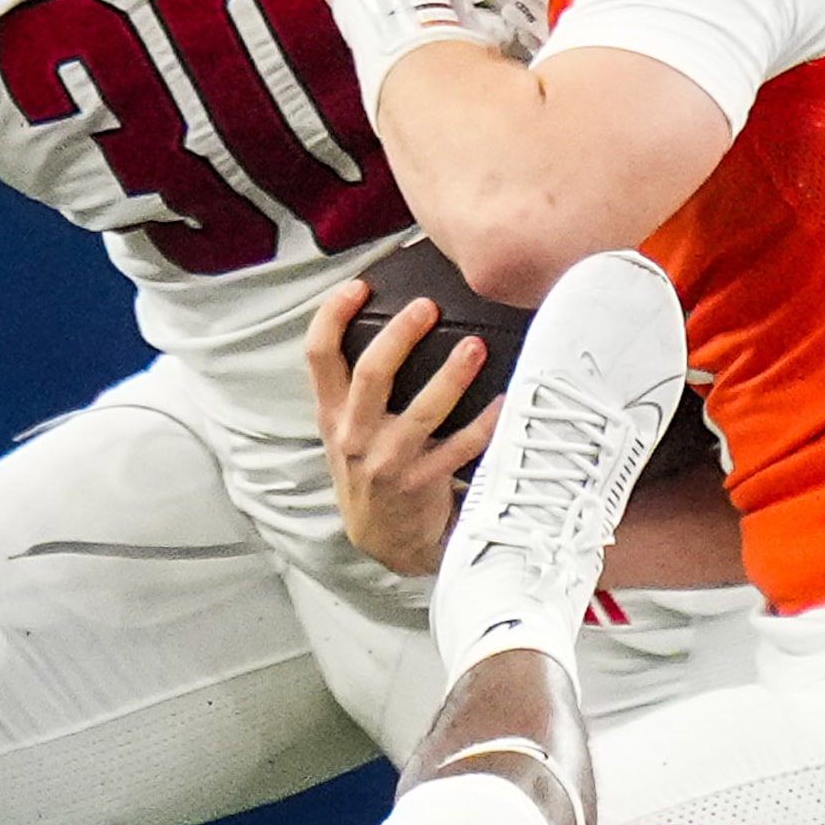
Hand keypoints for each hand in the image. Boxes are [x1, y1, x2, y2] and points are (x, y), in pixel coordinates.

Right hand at [306, 279, 504, 574]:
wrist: (382, 537)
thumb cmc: (370, 467)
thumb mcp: (345, 427)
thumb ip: (355, 384)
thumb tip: (393, 317)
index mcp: (332, 413)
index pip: (318, 356)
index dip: (332, 317)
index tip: (359, 286)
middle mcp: (354, 435)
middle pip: (371, 375)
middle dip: (400, 336)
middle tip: (427, 307)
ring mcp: (388, 461)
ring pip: (421, 413)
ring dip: (451, 377)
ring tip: (475, 347)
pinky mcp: (422, 484)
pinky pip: (460, 449)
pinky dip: (485, 425)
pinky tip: (506, 401)